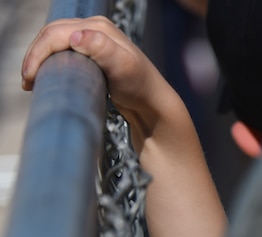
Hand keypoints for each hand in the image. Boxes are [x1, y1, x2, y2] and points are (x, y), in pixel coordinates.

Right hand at [22, 17, 171, 147]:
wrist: (153, 102)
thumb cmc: (140, 86)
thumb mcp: (123, 67)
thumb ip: (103, 49)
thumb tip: (76, 34)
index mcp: (98, 28)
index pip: (57, 33)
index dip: (39, 53)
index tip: (30, 77)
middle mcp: (95, 29)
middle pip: (52, 34)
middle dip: (35, 55)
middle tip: (27, 81)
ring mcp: (94, 41)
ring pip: (55, 42)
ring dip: (39, 58)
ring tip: (32, 80)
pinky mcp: (92, 54)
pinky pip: (63, 51)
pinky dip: (50, 61)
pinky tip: (46, 75)